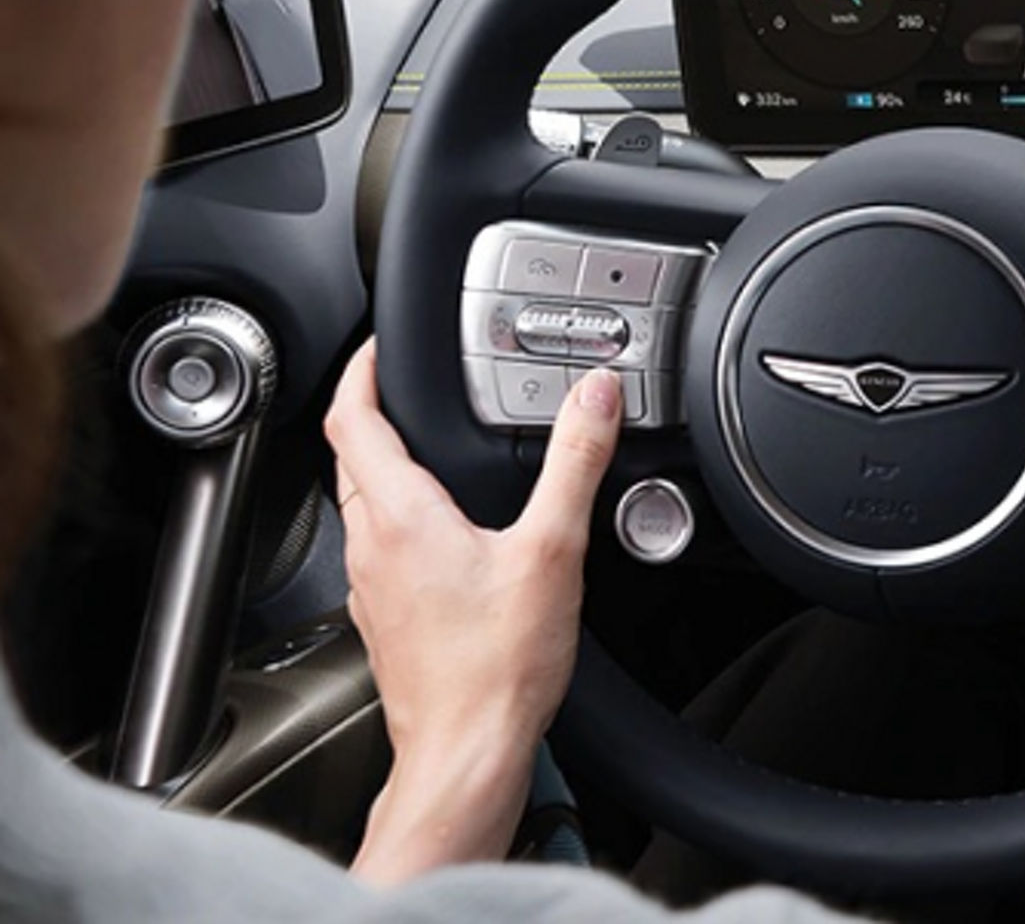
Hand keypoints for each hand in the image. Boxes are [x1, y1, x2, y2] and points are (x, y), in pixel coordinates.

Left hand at [323, 339, 622, 882]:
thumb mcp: (554, 549)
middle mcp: (371, 547)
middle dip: (376, 415)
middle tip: (406, 392)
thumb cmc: (497, 667)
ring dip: (385, 469)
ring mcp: (372, 586)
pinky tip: (446, 538)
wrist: (466, 751)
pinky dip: (401, 521)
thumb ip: (574, 462)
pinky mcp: (386, 619)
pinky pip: (380, 549)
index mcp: (401, 515)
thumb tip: (595, 397)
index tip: (377, 350)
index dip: (360, 372)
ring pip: (362, 505)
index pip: (352, 417)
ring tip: (431, 455)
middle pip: (351, 457)